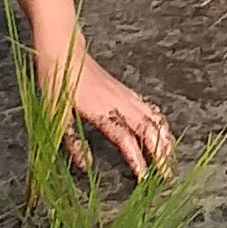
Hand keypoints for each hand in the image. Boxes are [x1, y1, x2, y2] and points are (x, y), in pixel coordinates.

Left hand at [62, 54, 175, 177]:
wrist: (63, 49)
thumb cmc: (57, 81)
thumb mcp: (56, 115)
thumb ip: (72, 142)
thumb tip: (85, 165)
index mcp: (102, 111)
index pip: (127, 139)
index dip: (138, 160)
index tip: (144, 178)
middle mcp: (119, 103)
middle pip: (149, 130)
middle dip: (162, 153)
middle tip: (168, 174)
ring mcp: (125, 95)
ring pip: (154, 118)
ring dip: (165, 138)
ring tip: (171, 157)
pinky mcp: (125, 90)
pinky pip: (150, 107)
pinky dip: (161, 122)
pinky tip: (163, 131)